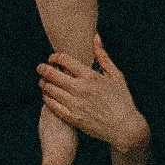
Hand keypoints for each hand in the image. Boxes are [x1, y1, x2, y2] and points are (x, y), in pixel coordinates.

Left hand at [36, 36, 148, 152]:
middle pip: (52, 74)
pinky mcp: (73, 118)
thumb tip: (95, 37)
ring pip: (50, 90)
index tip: (52, 58)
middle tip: (40, 68)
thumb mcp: (116, 76)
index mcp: (91, 76)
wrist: (124, 127)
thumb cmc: (122, 100)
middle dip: (43, 69)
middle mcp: (81, 89)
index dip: (54, 57)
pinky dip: (47, 99)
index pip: (64, 60)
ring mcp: (76, 104)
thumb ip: (103, 56)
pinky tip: (47, 96)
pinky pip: (52, 106)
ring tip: (42, 82)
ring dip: (43, 84)